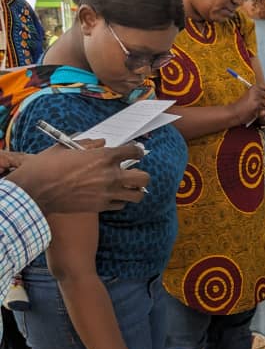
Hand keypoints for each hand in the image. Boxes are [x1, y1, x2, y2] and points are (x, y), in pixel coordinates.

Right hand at [7, 144, 149, 213]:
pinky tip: (113, 196)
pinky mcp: (100, 206)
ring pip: (137, 195)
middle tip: (134, 173)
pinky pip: (121, 205)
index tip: (135, 152)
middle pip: (144, 177)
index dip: (137, 151)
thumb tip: (100, 142)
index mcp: (103, 157)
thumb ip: (87, 143)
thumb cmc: (47, 166)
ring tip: (128, 187)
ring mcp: (107, 193)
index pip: (134, 152)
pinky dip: (120, 200)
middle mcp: (110, 175)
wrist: (36, 191)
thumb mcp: (65, 147)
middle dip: (143, 175)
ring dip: (135, 190)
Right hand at [230, 85, 264, 125]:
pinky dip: (263, 114)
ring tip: (260, 111)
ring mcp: (256, 97)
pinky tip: (257, 114)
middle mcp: (256, 90)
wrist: (233, 113)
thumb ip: (262, 95)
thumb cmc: (243, 107)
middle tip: (263, 107)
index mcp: (255, 87)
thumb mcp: (252, 97)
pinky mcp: (256, 105)